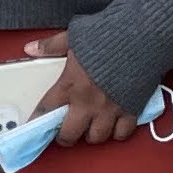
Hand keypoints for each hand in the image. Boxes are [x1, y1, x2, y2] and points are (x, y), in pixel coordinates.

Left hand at [21, 33, 143, 145]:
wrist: (142, 36)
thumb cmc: (107, 35)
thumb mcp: (74, 36)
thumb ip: (51, 46)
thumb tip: (30, 48)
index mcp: (69, 85)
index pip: (45, 111)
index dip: (36, 121)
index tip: (33, 127)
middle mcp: (87, 103)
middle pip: (69, 135)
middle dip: (65, 136)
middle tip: (66, 130)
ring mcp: (110, 109)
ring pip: (96, 138)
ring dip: (92, 134)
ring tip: (91, 126)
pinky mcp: (131, 110)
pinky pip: (122, 133)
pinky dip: (118, 132)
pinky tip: (115, 124)